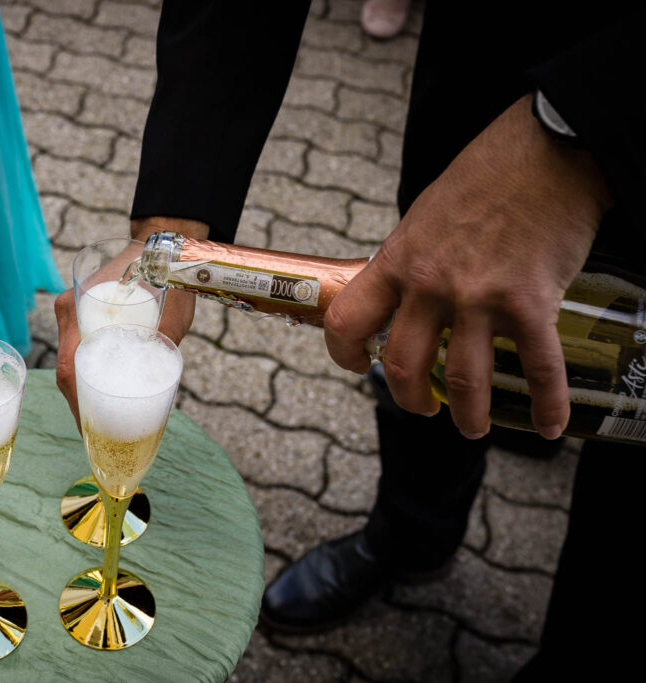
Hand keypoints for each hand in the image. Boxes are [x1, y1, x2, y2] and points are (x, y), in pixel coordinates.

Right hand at [55, 217, 206, 429]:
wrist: (163, 243)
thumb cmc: (169, 274)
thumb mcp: (171, 311)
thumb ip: (162, 339)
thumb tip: (160, 381)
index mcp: (80, 307)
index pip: (70, 367)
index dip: (78, 403)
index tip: (90, 429)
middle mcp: (71, 310)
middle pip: (68, 371)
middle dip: (80, 407)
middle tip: (98, 438)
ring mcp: (76, 314)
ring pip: (73, 365)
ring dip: (82, 395)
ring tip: (100, 426)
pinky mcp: (85, 318)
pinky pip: (81, 353)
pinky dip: (88, 377)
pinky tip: (100, 400)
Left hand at [324, 94, 611, 438]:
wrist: (547, 152)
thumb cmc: (485, 178)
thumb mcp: (423, 218)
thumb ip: (410, 262)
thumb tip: (404, 297)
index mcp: (397, 262)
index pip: (346, 320)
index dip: (343, 354)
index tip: (356, 366)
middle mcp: (430, 285)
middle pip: (401, 366)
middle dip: (409, 400)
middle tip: (423, 408)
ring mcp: (480, 298)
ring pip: (462, 380)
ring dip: (469, 415)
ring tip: (473, 427)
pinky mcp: (532, 303)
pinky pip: (537, 367)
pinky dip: (546, 404)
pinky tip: (547, 425)